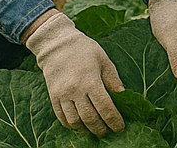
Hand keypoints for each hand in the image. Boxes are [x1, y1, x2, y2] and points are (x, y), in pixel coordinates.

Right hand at [26, 10, 124, 135]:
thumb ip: (112, 78)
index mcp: (90, 81)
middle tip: (108, 132)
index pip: (104, 107)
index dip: (113, 120)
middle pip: (89, 118)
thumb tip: (122, 94)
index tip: (120, 127)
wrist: (57, 45)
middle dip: (100, 128)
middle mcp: (75, 91)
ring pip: (74, 121)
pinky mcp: (53, 97)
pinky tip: (79, 126)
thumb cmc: (84, 50)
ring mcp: (62, 96)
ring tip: (94, 131)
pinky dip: (71, 125)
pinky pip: (61, 117)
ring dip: (85, 129)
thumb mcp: (103, 59)